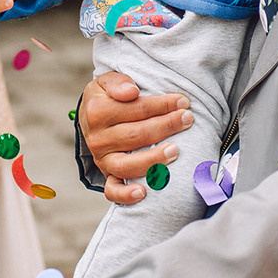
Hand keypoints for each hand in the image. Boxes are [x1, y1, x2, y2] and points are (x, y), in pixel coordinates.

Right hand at [82, 71, 192, 205]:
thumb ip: (118, 81)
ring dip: (153, 160)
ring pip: (127, 165)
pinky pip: (113, 190)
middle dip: (166, 126)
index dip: (161, 105)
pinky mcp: (106, 175)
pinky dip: (125, 195)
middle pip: (136, 135)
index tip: (182, 102)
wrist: (90, 118)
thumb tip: (132, 91)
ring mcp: (102, 159)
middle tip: (187, 119)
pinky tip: (143, 193)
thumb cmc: (106, 97)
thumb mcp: (106, 81)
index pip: (135, 109)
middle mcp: (97, 138)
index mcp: (97, 112)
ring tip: (175, 151)